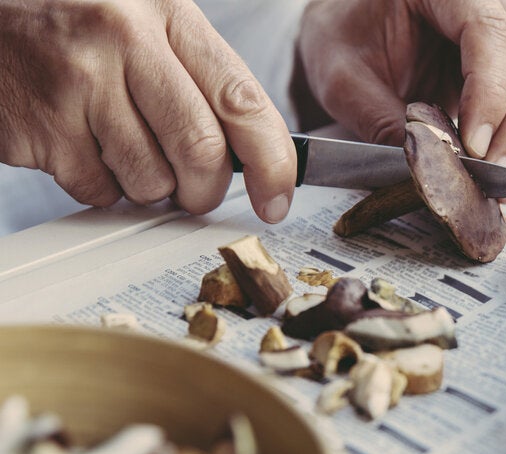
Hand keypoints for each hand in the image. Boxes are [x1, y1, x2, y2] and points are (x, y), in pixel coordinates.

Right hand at [0, 0, 295, 221]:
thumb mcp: (150, 28)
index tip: (277, 197)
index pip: (241, 99)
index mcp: (168, 13)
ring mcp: (78, 81)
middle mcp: (125, 38)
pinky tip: (83, 146)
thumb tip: (259, 160)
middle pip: (201, 150)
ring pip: (150, 180)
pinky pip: (99, 189)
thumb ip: (204, 83)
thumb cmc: (81, 29)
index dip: (271, 161)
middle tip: (195, 191)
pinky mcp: (42, 124)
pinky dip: (102, 185)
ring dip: (148, 186)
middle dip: (205, 190)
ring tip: (123, 147)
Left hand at [296, 0, 505, 172]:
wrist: (353, 32)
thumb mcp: (344, 80)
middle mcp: (488, 0)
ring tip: (504, 182)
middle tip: (496, 175)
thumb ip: (380, 119)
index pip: (488, 31)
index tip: (475, 146)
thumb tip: (428, 167)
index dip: (490, 92)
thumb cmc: (347, 41)